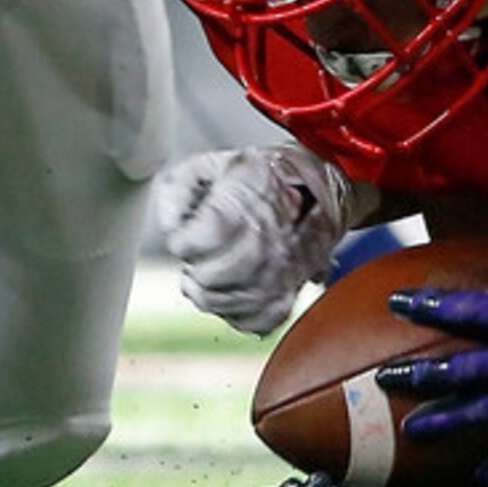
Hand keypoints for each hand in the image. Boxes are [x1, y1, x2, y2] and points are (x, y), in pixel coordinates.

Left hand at [155, 144, 362, 333]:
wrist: (318, 189)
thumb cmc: (260, 178)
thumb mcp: (212, 164)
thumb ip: (177, 188)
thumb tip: (170, 225)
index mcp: (244, 204)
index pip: (196, 241)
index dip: (182, 241)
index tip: (185, 235)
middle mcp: (266, 243)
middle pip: (208, 277)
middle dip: (194, 266)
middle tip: (200, 253)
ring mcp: (279, 274)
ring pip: (222, 303)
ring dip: (208, 290)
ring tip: (214, 268)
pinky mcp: (287, 297)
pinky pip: (249, 322)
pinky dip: (233, 310)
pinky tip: (233, 289)